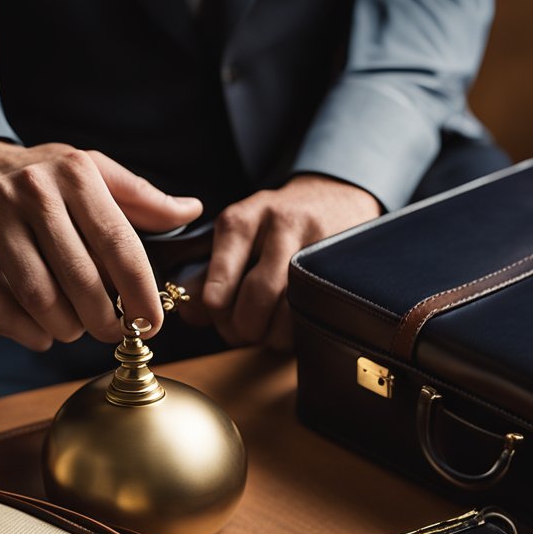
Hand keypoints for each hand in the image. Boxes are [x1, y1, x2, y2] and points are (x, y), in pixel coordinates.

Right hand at [0, 139, 203, 349]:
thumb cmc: (47, 181)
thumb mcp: (96, 174)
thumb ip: (144, 199)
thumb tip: (192, 210)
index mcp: (74, 174)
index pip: (119, 245)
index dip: (140, 293)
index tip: (152, 323)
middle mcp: (28, 192)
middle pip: (80, 279)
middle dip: (104, 320)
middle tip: (113, 332)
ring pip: (39, 297)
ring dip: (66, 327)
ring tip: (76, 327)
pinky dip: (24, 332)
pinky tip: (41, 333)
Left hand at [193, 174, 381, 348]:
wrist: (333, 199)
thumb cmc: (274, 226)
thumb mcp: (237, 235)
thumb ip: (209, 275)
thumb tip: (191, 314)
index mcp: (242, 219)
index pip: (222, 273)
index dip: (217, 304)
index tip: (218, 312)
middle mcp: (281, 225)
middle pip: (259, 293)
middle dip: (246, 326)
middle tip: (243, 331)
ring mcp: (316, 243)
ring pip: (291, 309)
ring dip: (275, 334)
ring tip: (268, 331)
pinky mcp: (342, 263)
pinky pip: (317, 313)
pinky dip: (299, 331)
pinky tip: (292, 325)